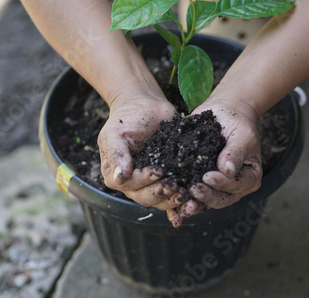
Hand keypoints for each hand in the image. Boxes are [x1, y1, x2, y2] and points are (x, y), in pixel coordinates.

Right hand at [98, 95, 186, 210]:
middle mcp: (133, 184)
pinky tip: (193, 202)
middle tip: (177, 185)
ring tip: (187, 193)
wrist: (145, 106)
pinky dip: (182, 202)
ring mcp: (151, 183)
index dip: (145, 180)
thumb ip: (116, 155)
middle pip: (147, 197)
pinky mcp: (168, 178)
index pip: (131, 184)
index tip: (159, 171)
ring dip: (174, 199)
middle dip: (162, 192)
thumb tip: (119, 178)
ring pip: (161, 200)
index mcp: (117, 175)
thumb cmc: (127, 118)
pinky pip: (173, 194)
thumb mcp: (115, 133)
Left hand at [188, 99, 262, 208]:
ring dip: (192, 203)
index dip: (221, 183)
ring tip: (181, 200)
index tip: (208, 177)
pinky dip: (181, 197)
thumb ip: (235, 153)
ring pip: (204, 201)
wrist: (224, 113)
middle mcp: (233, 187)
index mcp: (249, 178)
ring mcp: (215, 186)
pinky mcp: (199, 181)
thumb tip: (227, 171)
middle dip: (206, 196)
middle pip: (220, 199)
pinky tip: (171, 195)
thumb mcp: (242, 135)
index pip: (235, 186)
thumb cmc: (238, 122)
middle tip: (193, 189)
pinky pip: (190, 193)